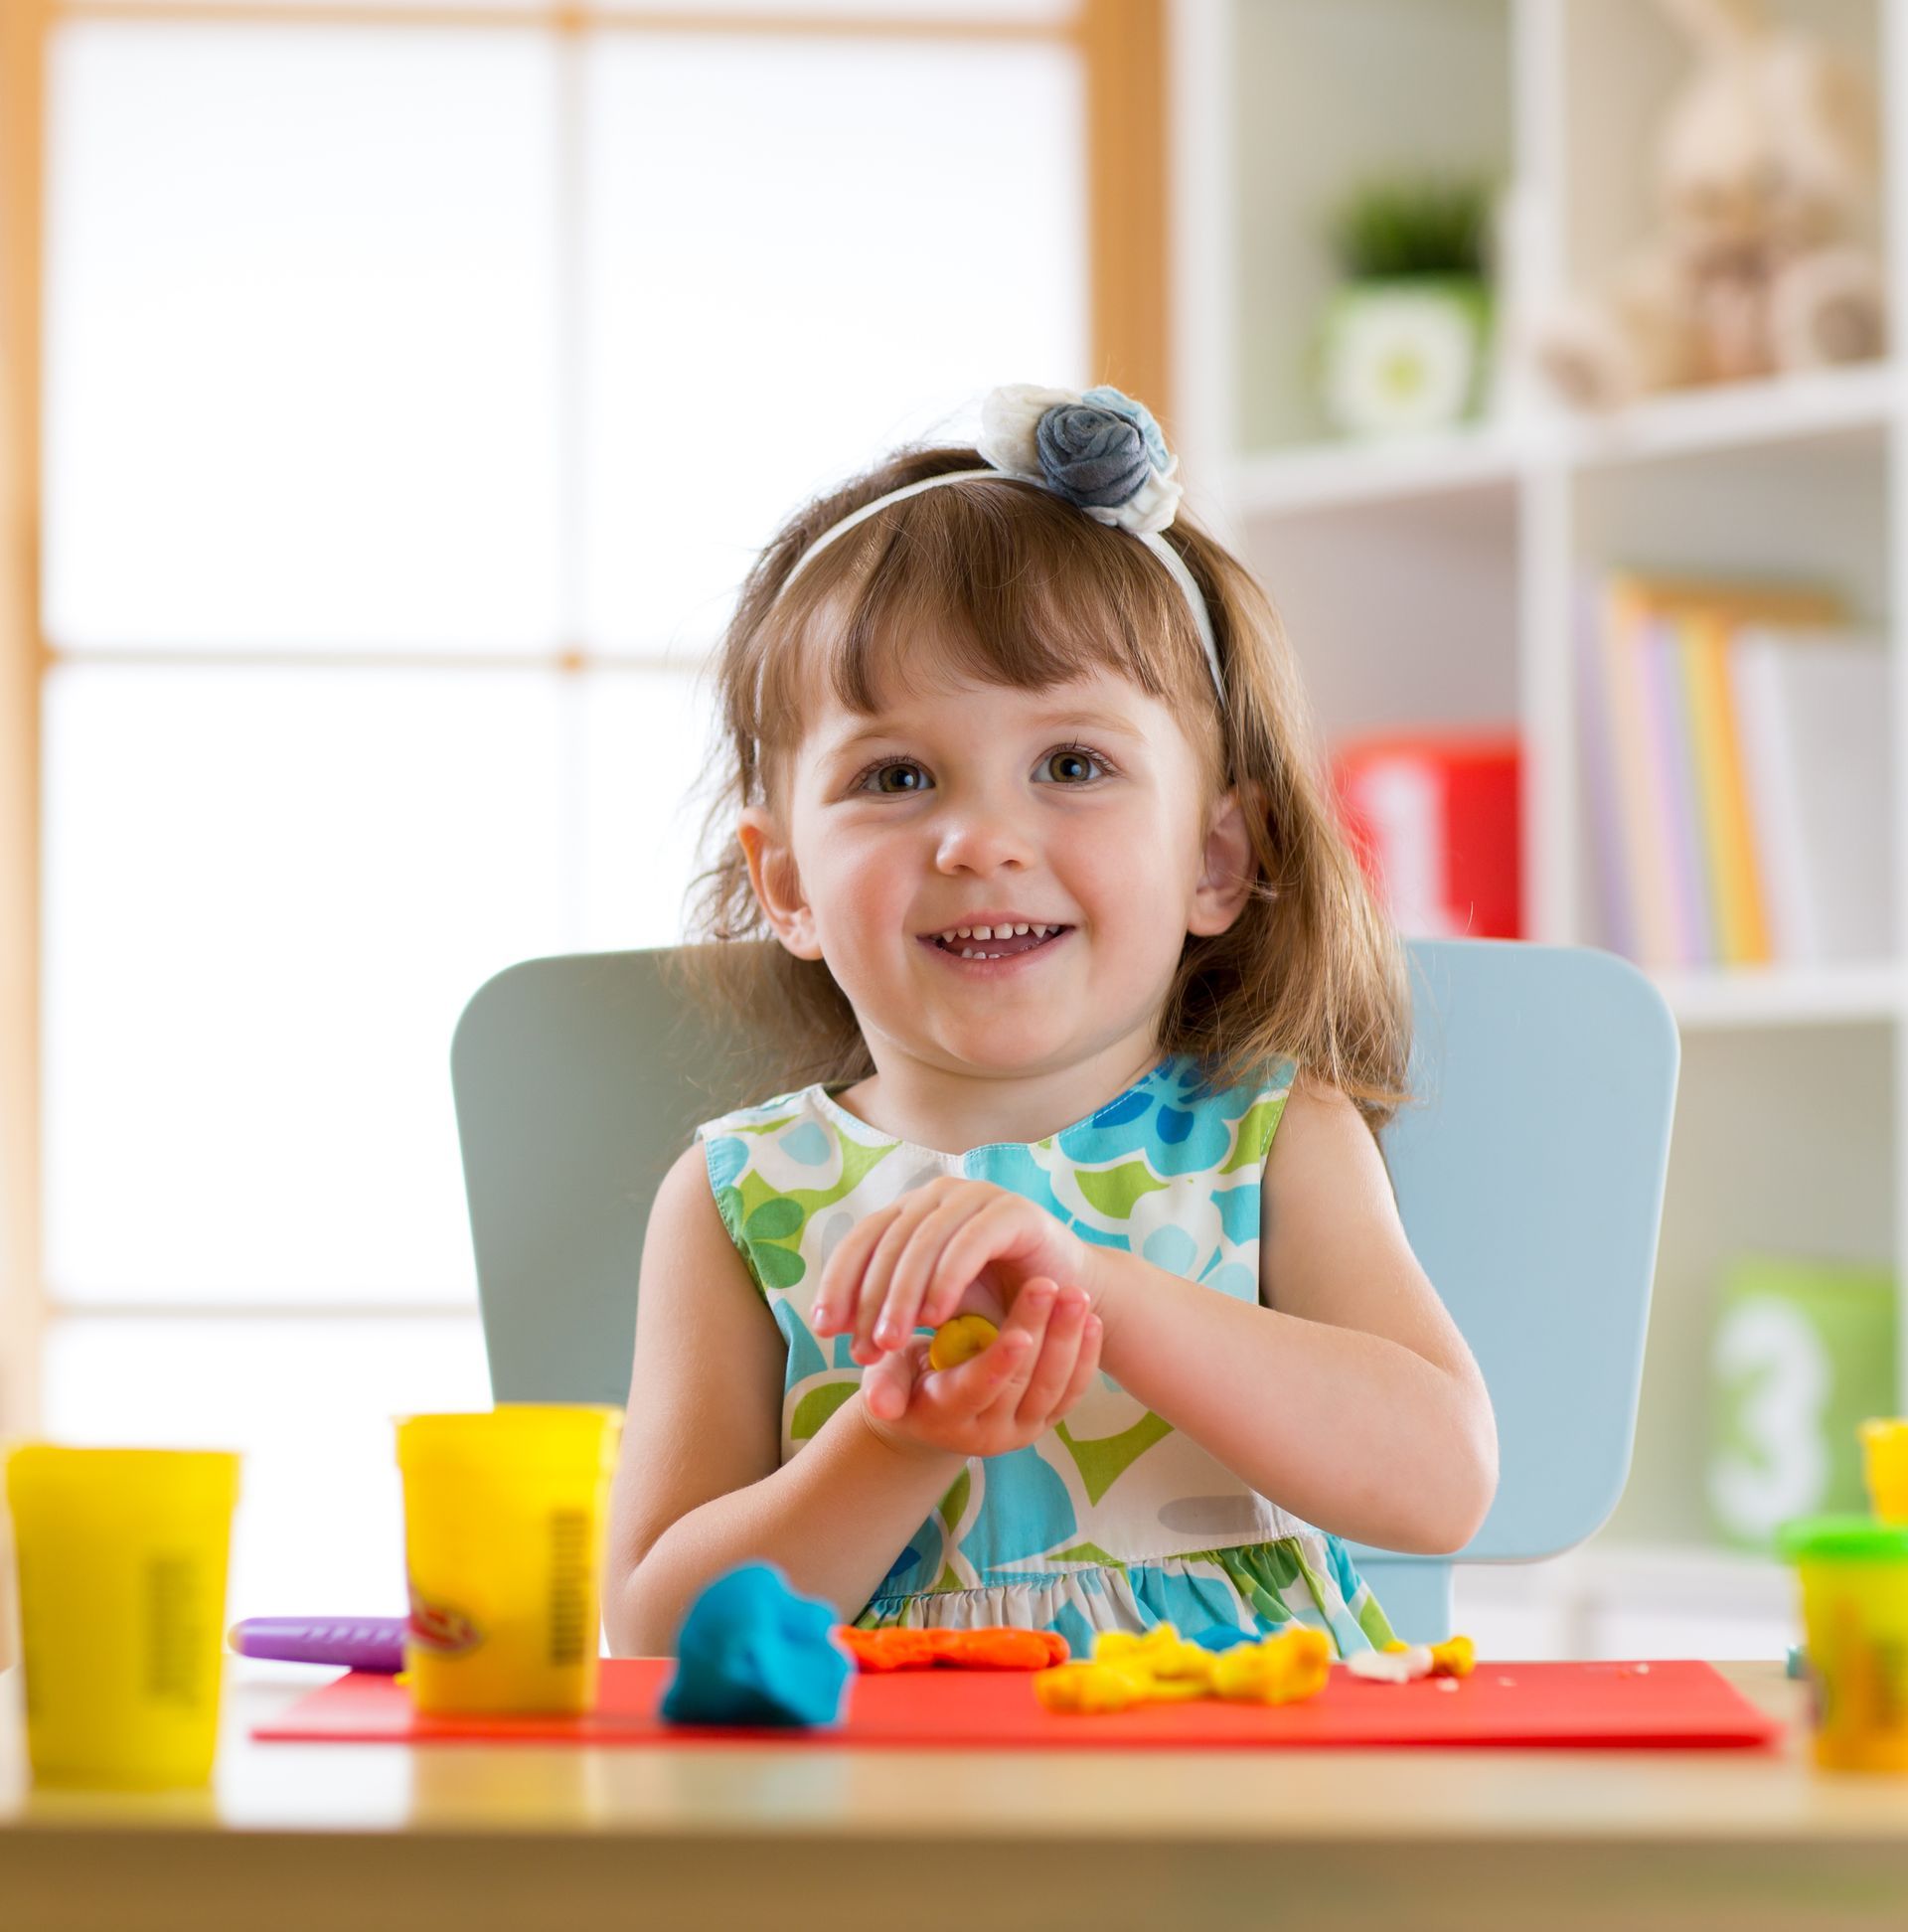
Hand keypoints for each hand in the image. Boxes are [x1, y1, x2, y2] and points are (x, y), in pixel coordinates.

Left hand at [811, 1176, 1093, 1364]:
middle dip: (867, 1297)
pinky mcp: (1012, 1212)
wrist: (1065, 1308)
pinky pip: (969, 1242)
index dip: (838, 1282)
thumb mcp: (933, 1315)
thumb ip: (894, 1321)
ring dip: (902, 1294)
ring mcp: (975, 1197)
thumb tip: (842, 1342)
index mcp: (911, 1213)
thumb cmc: (994, 1311)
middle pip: (888, 1241)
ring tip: (889, 1340)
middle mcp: (937, 1197)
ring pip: (923, 1242)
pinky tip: (934, 1318)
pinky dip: (947, 1279)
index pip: (862, 1241)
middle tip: (860, 1347)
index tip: (823, 1329)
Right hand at [859, 1275, 1103, 1459]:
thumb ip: (884, 1382)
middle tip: (1054, 1286)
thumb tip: (880, 1405)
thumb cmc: (904, 1378)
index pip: (976, 1392)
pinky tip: (1092, 1320)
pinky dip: (1086, 1357)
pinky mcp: (1046, 1419)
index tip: (1021, 1333)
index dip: (999, 1365)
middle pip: (1022, 1384)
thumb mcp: (885, 1375)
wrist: (932, 1413)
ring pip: (1053, 1387)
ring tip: (1077, 1295)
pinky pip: (1072, 1391)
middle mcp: (988, 1432)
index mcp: (945, 1417)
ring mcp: (1022, 1429)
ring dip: (1069, 1340)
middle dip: (1041, 1334)